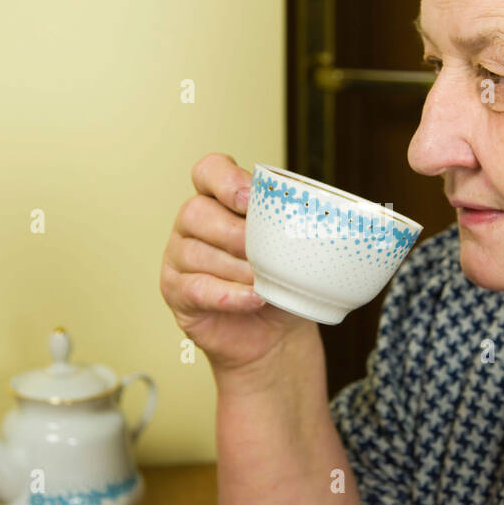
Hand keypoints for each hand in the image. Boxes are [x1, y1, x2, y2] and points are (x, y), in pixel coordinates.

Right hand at [160, 153, 313, 373]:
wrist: (274, 333)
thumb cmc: (281, 282)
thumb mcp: (295, 247)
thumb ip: (297, 223)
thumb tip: (327, 215)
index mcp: (220, 198)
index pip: (209, 171)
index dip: (225, 181)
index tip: (250, 200)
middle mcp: (193, 221)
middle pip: (197, 212)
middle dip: (236, 234)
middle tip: (265, 253)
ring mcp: (179, 255)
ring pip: (197, 253)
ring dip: (237, 269)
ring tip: (265, 282)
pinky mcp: (176, 290)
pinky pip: (197, 288)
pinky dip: (229, 294)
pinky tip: (253, 299)